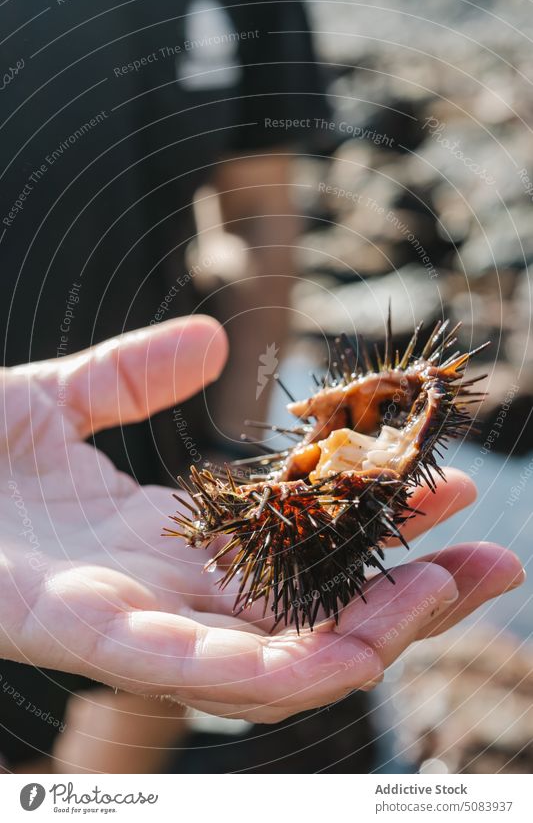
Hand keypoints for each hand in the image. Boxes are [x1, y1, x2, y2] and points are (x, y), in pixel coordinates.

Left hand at [0, 317, 523, 723]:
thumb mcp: (56, 397)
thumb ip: (130, 375)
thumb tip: (208, 342)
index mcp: (157, 543)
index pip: (292, 550)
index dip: (370, 527)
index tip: (444, 486)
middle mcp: (159, 596)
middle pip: (304, 612)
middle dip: (403, 592)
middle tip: (492, 558)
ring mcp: (127, 625)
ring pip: (274, 658)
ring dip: (370, 633)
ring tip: (450, 592)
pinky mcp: (85, 636)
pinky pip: (196, 673)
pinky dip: (279, 669)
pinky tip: (352, 650)